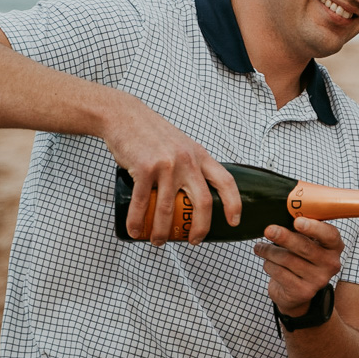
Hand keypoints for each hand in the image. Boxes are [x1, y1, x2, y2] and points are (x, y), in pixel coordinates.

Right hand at [102, 93, 239, 244]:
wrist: (124, 116)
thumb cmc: (151, 133)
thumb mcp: (181, 145)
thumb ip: (190, 164)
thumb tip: (193, 193)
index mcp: (199, 155)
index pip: (225, 181)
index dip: (234, 203)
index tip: (233, 221)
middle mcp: (187, 160)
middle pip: (202, 202)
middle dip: (200, 228)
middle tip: (194, 241)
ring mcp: (166, 165)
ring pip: (167, 209)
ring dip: (162, 231)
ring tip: (158, 241)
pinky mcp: (144, 168)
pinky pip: (141, 202)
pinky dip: (137, 221)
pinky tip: (136, 231)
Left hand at [253, 218, 344, 319]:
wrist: (297, 291)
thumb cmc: (301, 258)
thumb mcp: (308, 242)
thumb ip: (302, 229)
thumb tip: (282, 216)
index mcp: (334, 246)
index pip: (329, 235)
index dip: (313, 227)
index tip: (297, 221)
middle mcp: (330, 264)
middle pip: (305, 247)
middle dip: (284, 237)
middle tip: (269, 230)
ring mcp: (318, 280)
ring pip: (288, 259)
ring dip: (269, 251)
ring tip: (260, 247)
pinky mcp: (303, 292)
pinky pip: (279, 273)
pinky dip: (269, 265)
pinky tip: (267, 262)